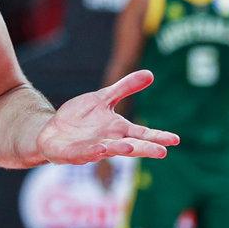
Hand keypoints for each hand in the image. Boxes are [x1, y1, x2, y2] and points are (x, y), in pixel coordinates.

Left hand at [36, 70, 178, 164]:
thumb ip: (125, 87)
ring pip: (109, 151)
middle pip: (131, 146)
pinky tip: (101, 149)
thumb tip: (150, 73)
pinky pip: (84, 154)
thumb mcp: (104, 98)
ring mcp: (91, 149)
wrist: (52, 131)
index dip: (158, 136)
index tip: (175, 140)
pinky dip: (92, 152)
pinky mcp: (73, 154)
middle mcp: (109, 141)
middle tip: (162, 152)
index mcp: (118, 129)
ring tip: (130, 148)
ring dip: (119, 149)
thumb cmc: (81, 118)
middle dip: (145, 149)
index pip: (142, 134)